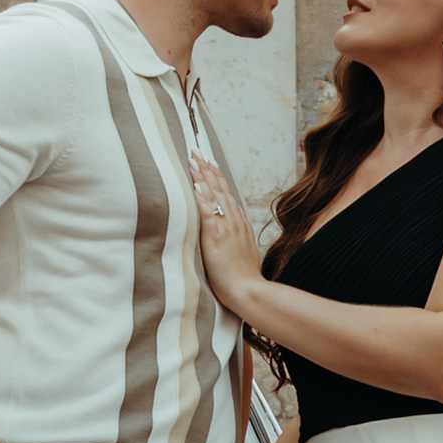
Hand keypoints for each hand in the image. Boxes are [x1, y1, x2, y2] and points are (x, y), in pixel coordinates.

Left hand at [189, 155, 262, 307]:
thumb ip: (242, 231)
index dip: (217, 177)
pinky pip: (208, 213)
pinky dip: (202, 198)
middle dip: (206, 169)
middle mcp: (233, 222)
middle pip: (219, 189)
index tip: (209, 161)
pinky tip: (196, 184)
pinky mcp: (216, 239)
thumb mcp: (247, 249)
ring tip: (193, 160)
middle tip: (196, 151)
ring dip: (202, 177)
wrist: (249, 292)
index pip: (226, 194)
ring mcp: (226, 229)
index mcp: (239, 224)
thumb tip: (240, 215)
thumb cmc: (245, 277)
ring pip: (213, 196)